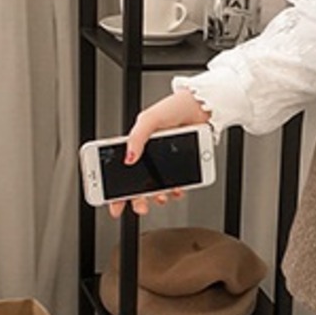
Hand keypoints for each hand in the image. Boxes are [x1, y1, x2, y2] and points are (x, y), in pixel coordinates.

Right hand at [107, 88, 212, 218]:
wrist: (202, 107)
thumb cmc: (174, 107)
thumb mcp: (149, 120)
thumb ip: (137, 137)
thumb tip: (128, 157)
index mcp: (137, 145)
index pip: (121, 171)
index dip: (116, 189)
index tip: (113, 202)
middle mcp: (150, 156)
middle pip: (139, 185)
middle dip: (138, 200)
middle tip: (140, 207)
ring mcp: (166, 162)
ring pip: (157, 187)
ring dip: (157, 197)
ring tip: (160, 199)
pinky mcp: (182, 165)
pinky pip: (177, 183)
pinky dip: (176, 190)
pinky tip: (177, 191)